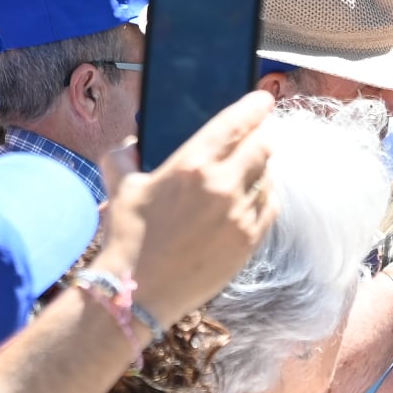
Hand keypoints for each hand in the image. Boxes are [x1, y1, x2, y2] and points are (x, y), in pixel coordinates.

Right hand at [109, 91, 278, 329]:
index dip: (255, 106)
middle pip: (263, 146)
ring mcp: (241, 215)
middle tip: (261, 132)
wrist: (139, 292)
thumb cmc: (128, 237)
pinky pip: (271, 207)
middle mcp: (222, 186)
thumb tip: (130, 143)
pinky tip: (255, 195)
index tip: (264, 99)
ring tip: (253, 167)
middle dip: (263, 135)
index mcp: (192, 164)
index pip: (236, 122)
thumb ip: (124, 156)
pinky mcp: (250, 241)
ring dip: (263, 167)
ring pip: (269, 177)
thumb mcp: (121, 187)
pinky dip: (266, 196)